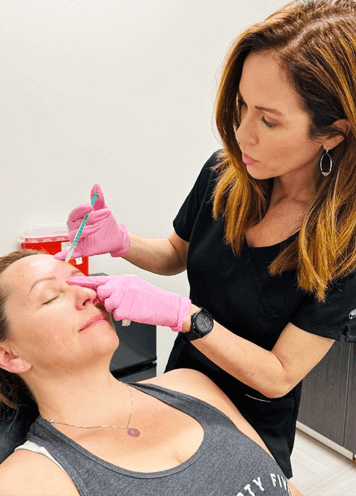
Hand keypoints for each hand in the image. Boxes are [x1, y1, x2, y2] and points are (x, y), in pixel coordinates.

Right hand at [54, 184, 129, 259]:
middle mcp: (75, 229)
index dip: (81, 210)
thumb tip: (96, 186)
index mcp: (78, 219)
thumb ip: (98, 199)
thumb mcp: (103, 210)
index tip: (90, 206)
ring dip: (86, 230)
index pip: (74, 214)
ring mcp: (79, 240)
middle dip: (89, 219)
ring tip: (98, 226)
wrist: (117, 236)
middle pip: (76, 224)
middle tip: (103, 214)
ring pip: (75, 235)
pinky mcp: (83, 250)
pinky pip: (72, 253)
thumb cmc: (106, 224)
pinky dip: (65, 255)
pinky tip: (59, 256)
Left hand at [67, 274, 190, 331]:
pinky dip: (123, 316)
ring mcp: (123, 296)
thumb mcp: (134, 286)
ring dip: (116, 309)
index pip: (98, 279)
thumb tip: (103, 293)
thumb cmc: (151, 299)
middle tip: (120, 303)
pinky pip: (116, 315)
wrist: (167, 306)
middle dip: (106, 300)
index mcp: (123, 279)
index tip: (70, 282)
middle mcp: (121, 285)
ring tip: (130, 307)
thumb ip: (118, 288)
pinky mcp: (126, 308)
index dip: (83, 282)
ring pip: (107, 305)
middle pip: (101, 294)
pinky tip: (133, 312)